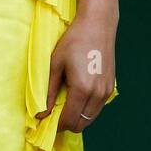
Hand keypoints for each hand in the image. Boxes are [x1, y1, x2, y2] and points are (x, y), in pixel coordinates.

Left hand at [36, 14, 116, 132]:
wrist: (98, 25)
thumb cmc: (74, 41)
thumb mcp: (55, 64)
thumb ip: (48, 92)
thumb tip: (40, 114)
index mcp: (82, 89)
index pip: (69, 120)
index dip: (56, 125)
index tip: (45, 120)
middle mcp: (97, 94)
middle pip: (81, 125)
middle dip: (66, 123)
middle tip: (54, 112)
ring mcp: (106, 92)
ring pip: (90, 118)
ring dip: (77, 116)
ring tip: (65, 102)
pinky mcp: (111, 88)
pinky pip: (97, 108)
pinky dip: (86, 109)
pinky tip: (78, 95)